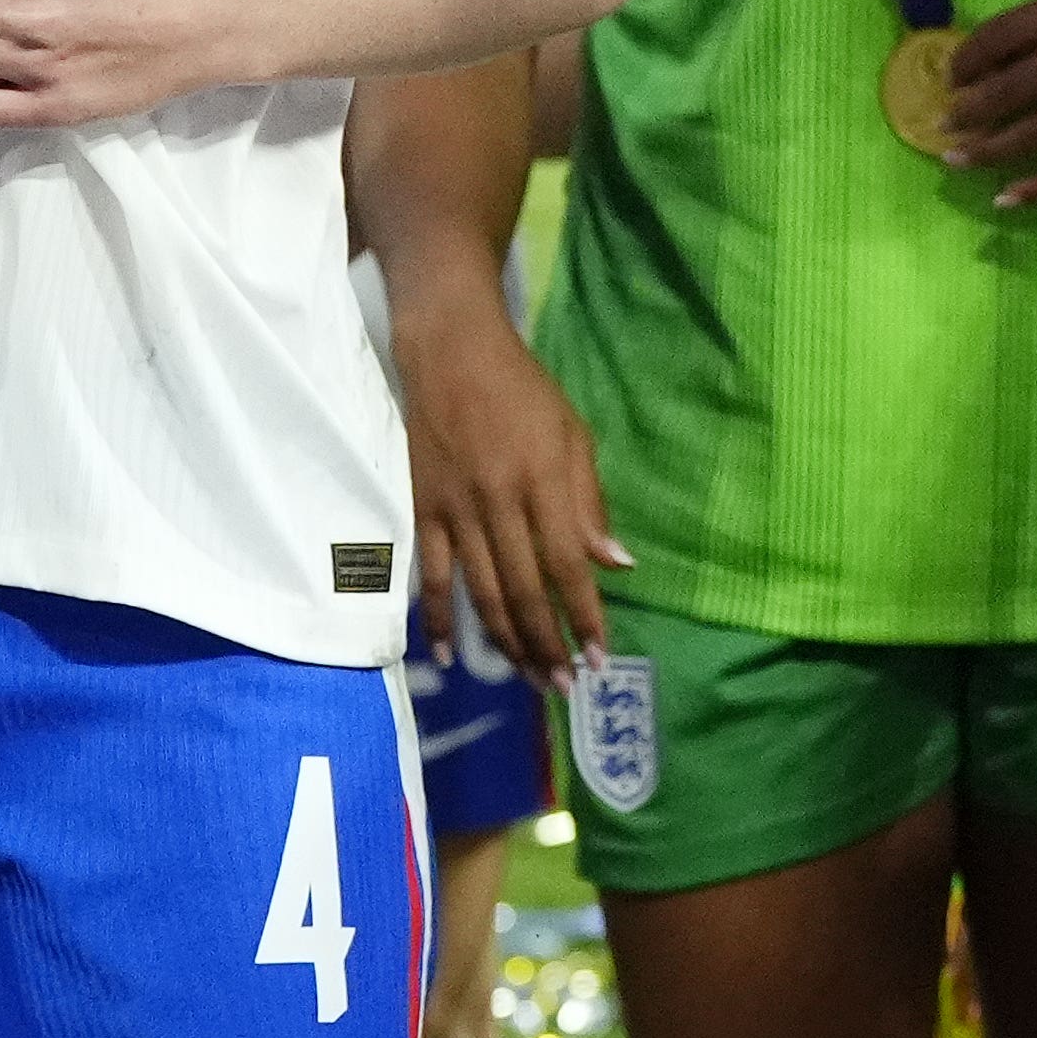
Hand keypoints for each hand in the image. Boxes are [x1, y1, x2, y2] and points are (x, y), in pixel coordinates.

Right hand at [387, 293, 629, 677]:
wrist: (449, 351)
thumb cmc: (522, 390)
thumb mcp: (572, 434)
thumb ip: (589, 503)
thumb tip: (615, 564)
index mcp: (543, 480)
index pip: (568, 564)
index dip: (585, 615)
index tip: (601, 656)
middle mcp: (499, 501)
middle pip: (525, 590)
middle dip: (548, 644)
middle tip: (565, 687)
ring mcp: (455, 509)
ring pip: (482, 592)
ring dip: (507, 643)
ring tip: (529, 680)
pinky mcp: (421, 509)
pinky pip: (431, 576)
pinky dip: (437, 620)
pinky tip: (450, 656)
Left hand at [941, 0, 1036, 209]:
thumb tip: (988, 55)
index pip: (1007, 31)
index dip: (969, 56)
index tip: (952, 75)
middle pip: (1013, 85)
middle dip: (970, 108)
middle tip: (944, 123)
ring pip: (1035, 132)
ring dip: (989, 148)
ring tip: (957, 158)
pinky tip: (1006, 197)